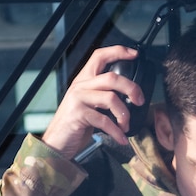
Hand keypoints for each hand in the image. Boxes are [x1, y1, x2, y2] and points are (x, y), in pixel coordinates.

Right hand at [41, 45, 144, 159]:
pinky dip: (116, 131)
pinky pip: (104, 120)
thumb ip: (102, 95)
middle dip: (131, 88)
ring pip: (111, 98)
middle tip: (139, 100)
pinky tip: (121, 138)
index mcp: (83, 80)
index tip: (134, 54)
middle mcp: (80, 86)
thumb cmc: (74, 124)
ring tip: (125, 125)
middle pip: (112, 77)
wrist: (55, 143)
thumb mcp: (88, 104)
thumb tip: (129, 95)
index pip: (99, 56)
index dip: (118, 51)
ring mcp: (78, 100)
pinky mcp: (78, 115)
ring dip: (124, 114)